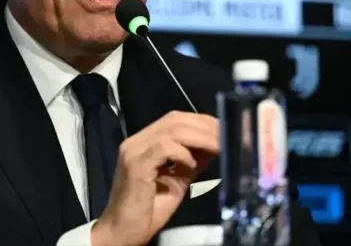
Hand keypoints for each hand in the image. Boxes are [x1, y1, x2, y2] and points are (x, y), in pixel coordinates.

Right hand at [91, 110, 219, 245]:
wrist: (123, 232)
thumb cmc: (148, 210)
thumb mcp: (177, 181)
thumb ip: (191, 162)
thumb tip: (213, 146)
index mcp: (145, 142)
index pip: (175, 119)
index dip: (201, 122)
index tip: (225, 129)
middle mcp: (137, 141)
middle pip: (175, 120)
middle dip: (205, 126)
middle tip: (228, 137)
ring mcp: (134, 151)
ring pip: (171, 130)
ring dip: (200, 137)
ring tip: (218, 147)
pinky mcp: (136, 165)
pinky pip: (163, 148)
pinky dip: (182, 153)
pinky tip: (192, 164)